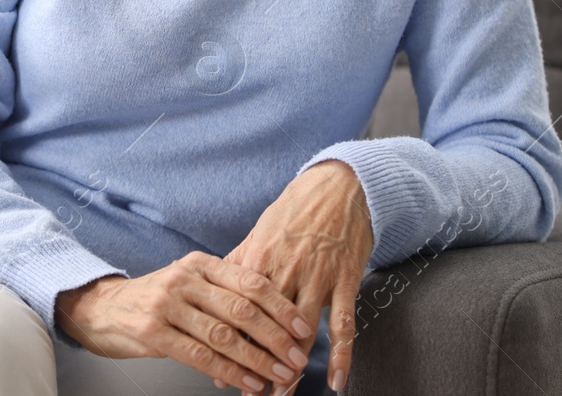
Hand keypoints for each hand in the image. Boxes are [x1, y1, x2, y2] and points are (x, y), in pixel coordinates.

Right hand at [55, 253, 314, 393]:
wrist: (102, 308)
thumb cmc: (154, 298)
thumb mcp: (188, 283)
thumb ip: (224, 293)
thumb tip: (273, 318)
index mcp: (199, 264)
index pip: (250, 282)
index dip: (281, 307)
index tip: (303, 328)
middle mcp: (184, 279)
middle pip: (242, 309)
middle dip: (276, 337)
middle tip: (298, 356)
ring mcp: (166, 305)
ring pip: (224, 336)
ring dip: (258, 360)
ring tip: (280, 374)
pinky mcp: (152, 332)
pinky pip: (201, 356)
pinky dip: (230, 372)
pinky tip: (247, 382)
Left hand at [226, 160, 374, 392]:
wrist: (337, 187)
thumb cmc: (295, 211)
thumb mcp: (259, 232)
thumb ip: (239, 263)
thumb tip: (216, 287)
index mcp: (257, 259)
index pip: (235, 310)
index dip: (226, 344)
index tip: (218, 370)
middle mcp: (284, 271)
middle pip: (265, 327)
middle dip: (256, 363)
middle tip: (250, 392)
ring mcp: (317, 277)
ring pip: (300, 332)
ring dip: (290, 366)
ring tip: (281, 392)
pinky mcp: (345, 280)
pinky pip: (343, 324)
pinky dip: (340, 356)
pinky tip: (335, 380)